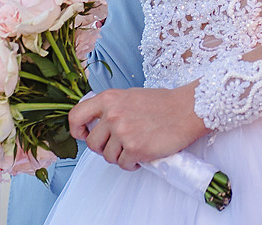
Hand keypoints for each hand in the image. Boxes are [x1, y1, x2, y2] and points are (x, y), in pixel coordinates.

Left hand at [68, 85, 208, 170]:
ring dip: (120, 157)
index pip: (75, 117)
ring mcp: (123, 132)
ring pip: (107, 156)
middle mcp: (112, 115)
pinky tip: (141, 156)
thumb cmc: (161, 103)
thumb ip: (110, 108)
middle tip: (119, 145)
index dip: (77, 130)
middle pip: (92, 143)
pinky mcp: (135, 148)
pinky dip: (132, 164)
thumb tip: (95, 125)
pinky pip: (124, 164)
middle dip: (104, 148)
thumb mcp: (129, 96)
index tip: (85, 136)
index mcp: (108, 99)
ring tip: (134, 148)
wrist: (186, 109)